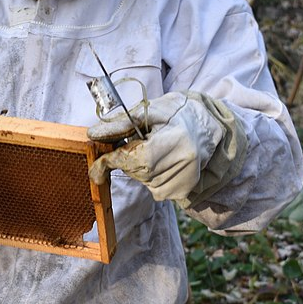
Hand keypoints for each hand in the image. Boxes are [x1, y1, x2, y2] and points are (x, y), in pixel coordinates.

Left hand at [87, 91, 245, 205]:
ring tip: (157, 150)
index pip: (133, 159)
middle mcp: (184, 165)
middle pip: (135, 171)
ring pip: (142, 181)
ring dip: (140, 167)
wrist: (209, 129)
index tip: (96, 168)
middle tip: (139, 144)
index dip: (110, 163)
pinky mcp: (182, 192)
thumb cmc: (177, 115)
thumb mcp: (151, 111)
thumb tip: (93, 135)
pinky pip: (153, 188)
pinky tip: (164, 163)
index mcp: (176, 141)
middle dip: (127, 160)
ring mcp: (184, 181)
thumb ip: (121, 124)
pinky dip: (150, 176)